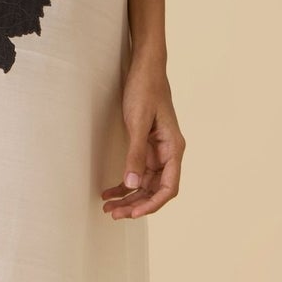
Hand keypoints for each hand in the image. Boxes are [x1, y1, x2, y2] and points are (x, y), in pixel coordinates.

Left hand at [101, 55, 183, 217]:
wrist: (145, 68)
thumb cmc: (146, 90)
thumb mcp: (137, 122)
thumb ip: (136, 154)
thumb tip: (133, 184)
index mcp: (173, 148)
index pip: (169, 187)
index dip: (152, 204)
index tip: (133, 213)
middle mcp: (168, 153)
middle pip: (155, 190)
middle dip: (135, 204)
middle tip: (113, 214)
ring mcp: (156, 151)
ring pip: (145, 184)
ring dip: (128, 197)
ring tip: (108, 207)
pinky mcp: (145, 146)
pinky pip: (137, 172)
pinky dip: (124, 183)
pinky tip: (109, 191)